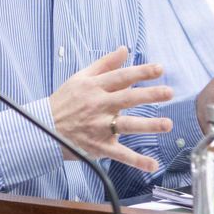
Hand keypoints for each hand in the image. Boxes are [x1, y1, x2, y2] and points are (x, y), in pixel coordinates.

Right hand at [49, 47, 172, 172]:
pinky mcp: (99, 147)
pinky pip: (121, 154)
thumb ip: (105, 63)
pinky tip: (153, 165)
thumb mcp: (81, 77)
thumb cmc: (65, 101)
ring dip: (148, 126)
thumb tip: (125, 49)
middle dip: (149, 95)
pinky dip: (137, 161)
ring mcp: (99, 127)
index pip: (121, 77)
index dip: (141, 72)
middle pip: (127, 99)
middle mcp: (98, 106)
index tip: (160, 69)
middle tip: (169, 93)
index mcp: (95, 87)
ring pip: (126, 125)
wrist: (44, 128)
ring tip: (167, 124)